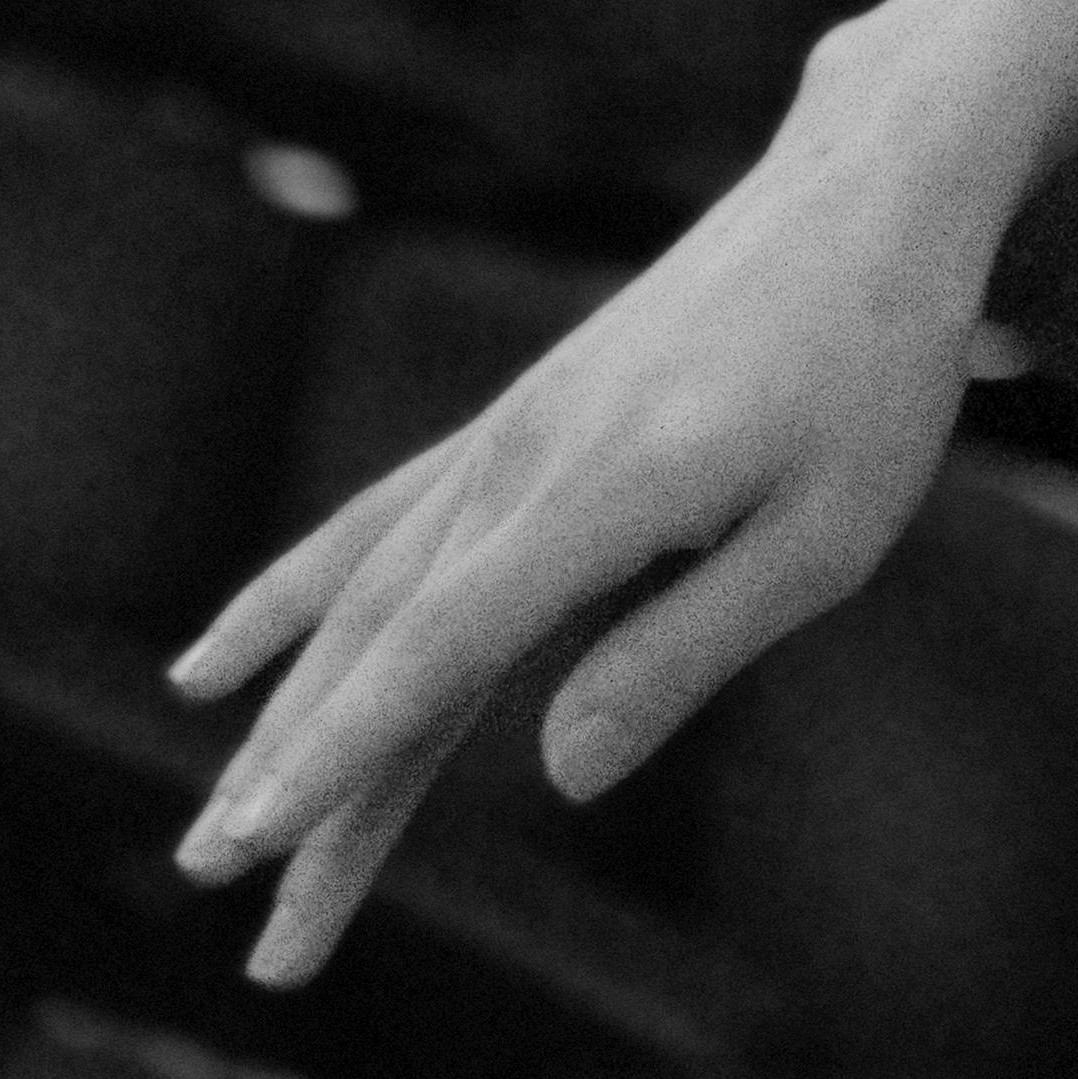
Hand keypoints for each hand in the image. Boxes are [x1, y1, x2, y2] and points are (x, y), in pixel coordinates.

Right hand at [162, 90, 1008, 988]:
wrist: (868, 186)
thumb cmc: (873, 365)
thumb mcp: (827, 533)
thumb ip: (684, 655)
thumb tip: (556, 776)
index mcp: (603, 492)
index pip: (438, 648)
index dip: (342, 752)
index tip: (252, 843)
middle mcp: (525, 457)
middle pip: (382, 642)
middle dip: (297, 777)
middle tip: (209, 892)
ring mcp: (509, 431)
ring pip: (365, 595)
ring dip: (281, 714)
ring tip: (204, 835)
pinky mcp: (516, 419)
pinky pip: (380, 522)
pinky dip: (294, 595)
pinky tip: (220, 658)